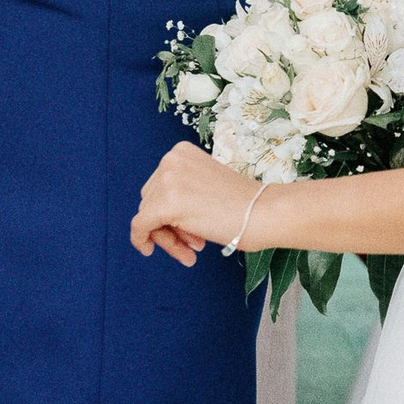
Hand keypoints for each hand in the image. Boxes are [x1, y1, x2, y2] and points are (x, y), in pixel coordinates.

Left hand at [132, 142, 264, 266]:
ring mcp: (167, 181)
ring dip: (167, 237)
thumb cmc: (244, 204)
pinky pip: (139, 227)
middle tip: (192, 244)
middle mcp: (170, 160)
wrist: (263, 212)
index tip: (190, 229)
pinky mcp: (164, 204)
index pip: (160, 185)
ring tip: (191, 251)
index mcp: (181, 152)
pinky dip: (140, 240)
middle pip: (151, 200)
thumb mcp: (205, 186)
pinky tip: (149, 250)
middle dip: (168, 225)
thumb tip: (153, 217)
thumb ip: (181, 192)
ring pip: (147, 216)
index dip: (171, 211)